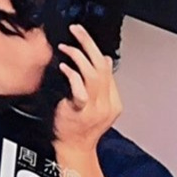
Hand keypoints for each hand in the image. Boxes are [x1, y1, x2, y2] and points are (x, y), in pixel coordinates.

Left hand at [52, 23, 121, 154]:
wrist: (74, 147)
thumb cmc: (81, 124)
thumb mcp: (98, 102)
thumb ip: (103, 82)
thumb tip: (105, 59)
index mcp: (113, 100)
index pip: (107, 68)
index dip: (94, 48)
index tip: (82, 34)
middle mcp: (106, 104)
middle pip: (102, 67)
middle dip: (89, 44)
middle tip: (77, 30)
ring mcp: (95, 109)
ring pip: (93, 75)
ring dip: (79, 57)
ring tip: (66, 47)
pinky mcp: (80, 112)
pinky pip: (80, 91)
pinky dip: (72, 76)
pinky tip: (63, 67)